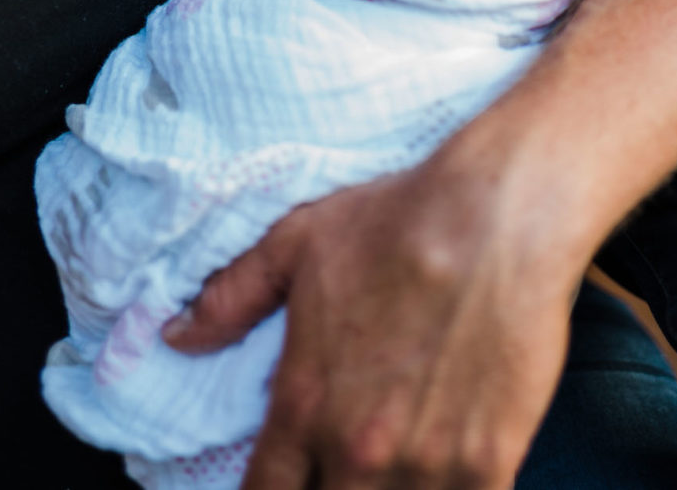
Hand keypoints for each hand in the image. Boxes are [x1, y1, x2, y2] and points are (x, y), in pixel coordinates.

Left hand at [163, 136, 580, 488]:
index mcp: (305, 404)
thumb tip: (178, 334)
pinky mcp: (488, 463)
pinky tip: (444, 475)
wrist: (498, 213)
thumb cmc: (401, 218)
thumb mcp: (298, 241)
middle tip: (342, 469)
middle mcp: (357, 448)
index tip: (282, 487)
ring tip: (391, 471)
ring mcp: (425, 465)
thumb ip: (234, 296)